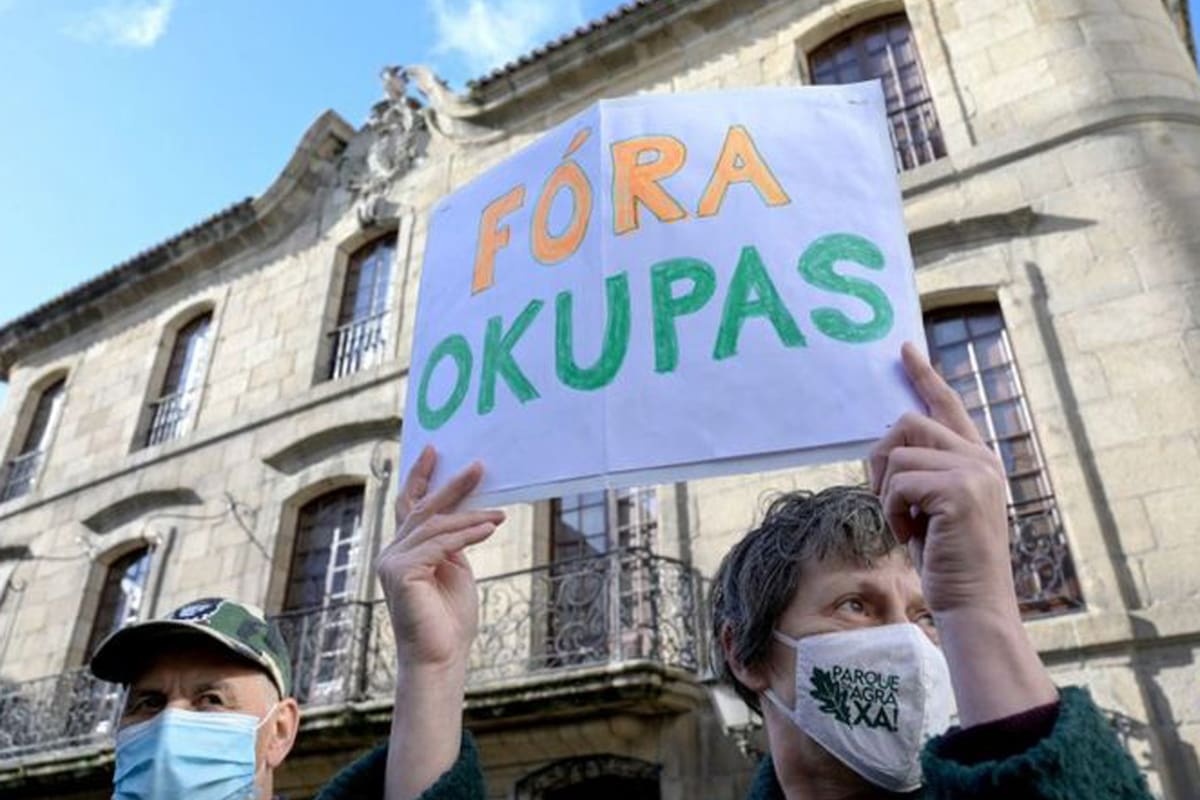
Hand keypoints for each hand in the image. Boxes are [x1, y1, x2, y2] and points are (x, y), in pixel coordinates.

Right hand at [375, 446, 504, 671]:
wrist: (441, 657)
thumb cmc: (450, 620)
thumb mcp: (454, 570)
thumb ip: (451, 544)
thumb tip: (466, 518)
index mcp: (403, 551)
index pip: (410, 506)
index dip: (420, 477)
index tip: (432, 451)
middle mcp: (391, 553)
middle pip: (422, 509)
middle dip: (451, 486)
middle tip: (478, 466)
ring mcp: (392, 562)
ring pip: (434, 526)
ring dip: (470, 516)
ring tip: (499, 514)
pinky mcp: (401, 572)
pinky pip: (439, 543)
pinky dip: (466, 534)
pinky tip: (488, 528)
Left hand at [870, 343, 1055, 725]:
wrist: (974, 603)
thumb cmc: (949, 562)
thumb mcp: (932, 508)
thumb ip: (923, 472)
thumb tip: (887, 446)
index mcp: (978, 459)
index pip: (948, 404)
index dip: (924, 375)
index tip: (904, 349)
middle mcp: (981, 458)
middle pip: (907, 423)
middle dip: (881, 459)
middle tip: (885, 497)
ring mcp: (974, 471)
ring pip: (898, 454)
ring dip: (887, 492)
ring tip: (906, 523)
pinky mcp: (960, 490)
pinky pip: (898, 483)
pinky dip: (892, 511)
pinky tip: (910, 534)